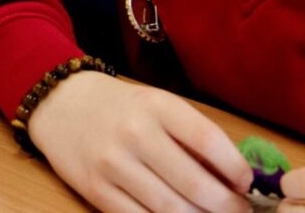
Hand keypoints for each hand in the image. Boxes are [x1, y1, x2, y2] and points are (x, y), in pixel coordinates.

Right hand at [27, 71, 252, 212]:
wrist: (59, 103)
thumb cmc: (121, 108)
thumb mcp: (157, 106)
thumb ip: (191, 138)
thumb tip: (234, 182)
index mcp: (156, 106)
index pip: (209, 142)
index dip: (236, 170)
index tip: (245, 184)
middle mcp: (134, 134)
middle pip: (196, 185)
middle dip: (227, 207)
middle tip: (238, 212)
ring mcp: (112, 164)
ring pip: (172, 210)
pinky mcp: (94, 190)